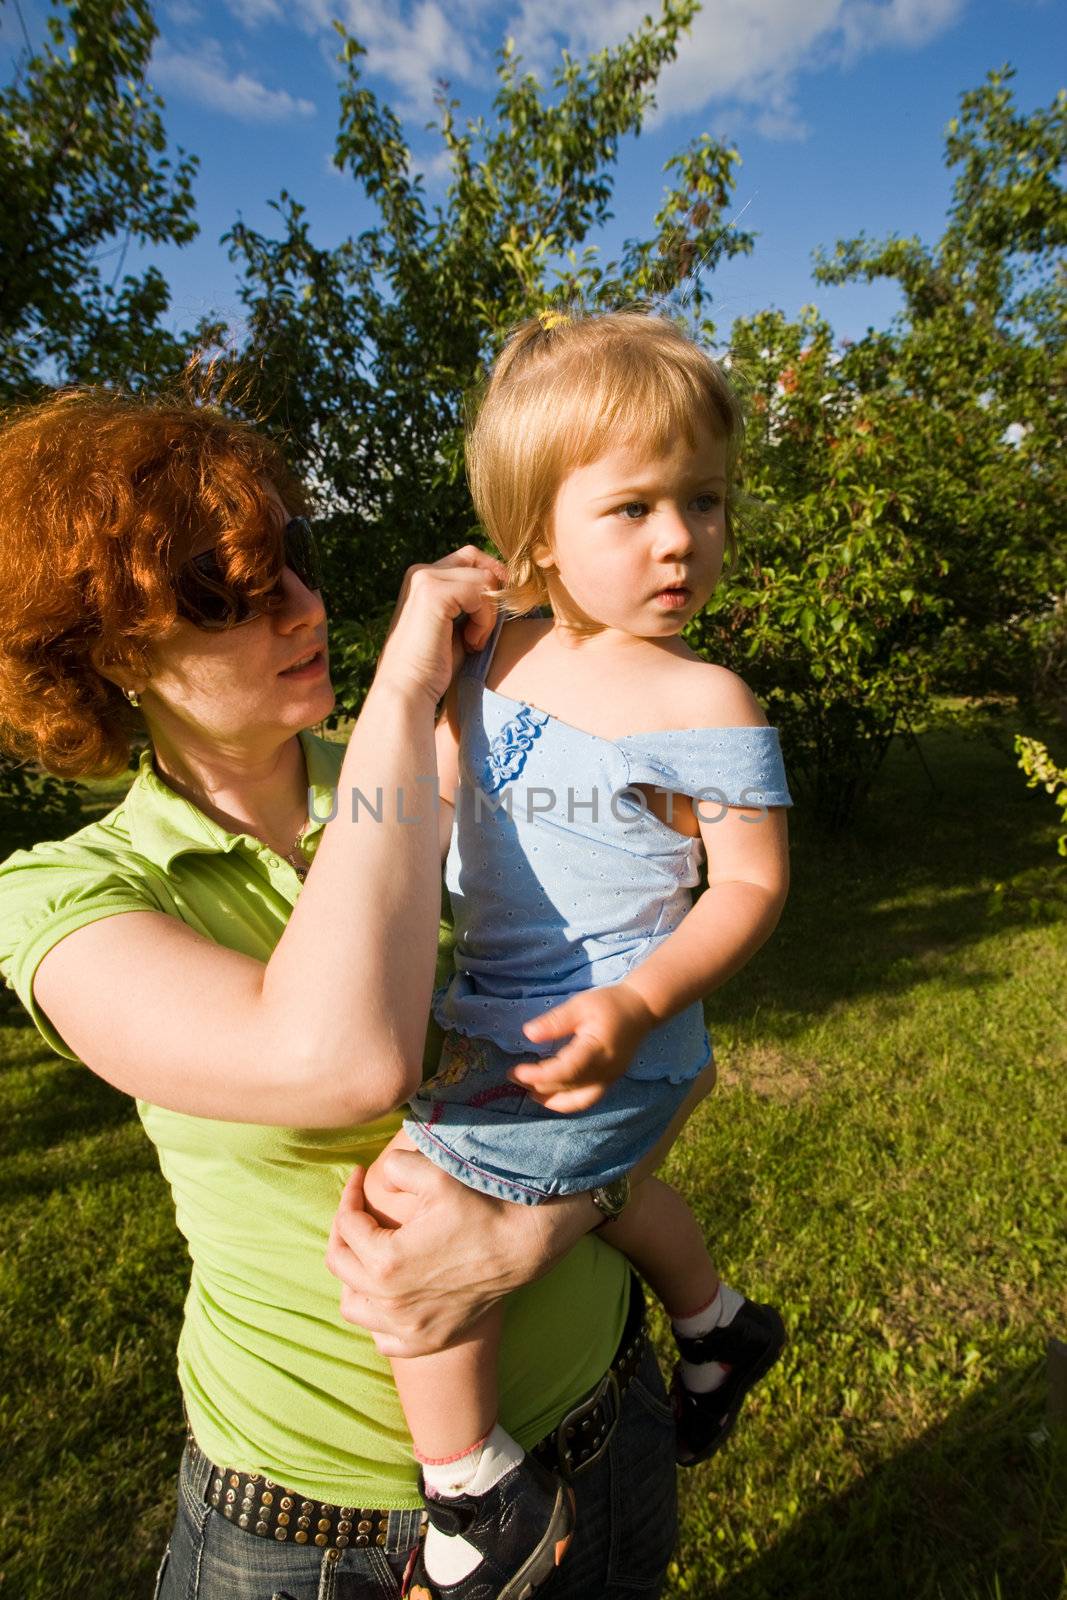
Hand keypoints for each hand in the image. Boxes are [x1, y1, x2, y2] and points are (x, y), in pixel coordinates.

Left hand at [325, 1157, 597, 1356]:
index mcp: (386, 1261)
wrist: (523, 1245)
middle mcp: (390, 1302)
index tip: (359, 1175)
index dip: (349, 1194)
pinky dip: (377, 1318)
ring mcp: (408, 1327)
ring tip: (366, 1251)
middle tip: (357, 1209)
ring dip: (353, 1277)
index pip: (346, 1225)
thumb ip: (395, 1166)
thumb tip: (376, 1175)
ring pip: (354, 1307)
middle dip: (344, 1231)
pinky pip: (382, 1339)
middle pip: (341, 1265)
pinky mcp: (427, 1341)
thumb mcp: (436, 1174)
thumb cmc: (481, 1208)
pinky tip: (389, 1294)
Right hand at [375, 545, 506, 706]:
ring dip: (489, 614)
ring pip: (484, 578)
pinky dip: (484, 621)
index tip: (495, 613)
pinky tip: (471, 642)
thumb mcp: (457, 626)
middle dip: (493, 592)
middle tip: (485, 629)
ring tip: (473, 641)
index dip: (490, 578)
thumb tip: (506, 588)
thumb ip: (472, 604)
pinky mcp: (434, 593)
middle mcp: (420, 572)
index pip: (469, 557)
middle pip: (478, 560)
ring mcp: (425, 579)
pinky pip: (480, 593)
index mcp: (422, 579)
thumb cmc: (434, 667)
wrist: (408, 690)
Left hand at [508, 982, 655, 1112]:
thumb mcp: (580, 1005)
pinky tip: (550, 1094)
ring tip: (528, 1091)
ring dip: (551, 1099)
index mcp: (597, 1049)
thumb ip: (555, 1022)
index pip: (565, 1071)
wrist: (641, 1009)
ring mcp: (609, 1079)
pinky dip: (566, 1101)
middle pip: (568, 1087)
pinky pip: (586, 1099)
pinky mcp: (609, 1081)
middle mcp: (605, 1071)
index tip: (516, 1071)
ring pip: (577, 1101)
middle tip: (513, 1076)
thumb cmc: (609, 1003)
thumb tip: (528, 1034)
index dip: (539, 1075)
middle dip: (538, 1084)